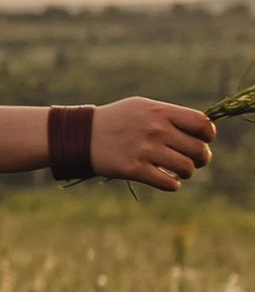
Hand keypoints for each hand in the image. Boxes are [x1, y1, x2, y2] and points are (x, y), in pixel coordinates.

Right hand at [94, 98, 218, 190]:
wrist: (82, 135)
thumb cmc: (117, 120)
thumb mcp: (142, 107)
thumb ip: (170, 116)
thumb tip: (201, 130)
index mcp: (159, 111)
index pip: (201, 124)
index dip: (208, 135)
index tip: (202, 140)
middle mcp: (156, 129)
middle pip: (198, 149)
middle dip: (202, 158)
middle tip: (194, 160)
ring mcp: (145, 150)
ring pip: (186, 168)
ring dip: (187, 173)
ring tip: (178, 170)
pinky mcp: (135, 169)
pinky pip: (169, 183)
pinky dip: (172, 184)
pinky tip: (166, 179)